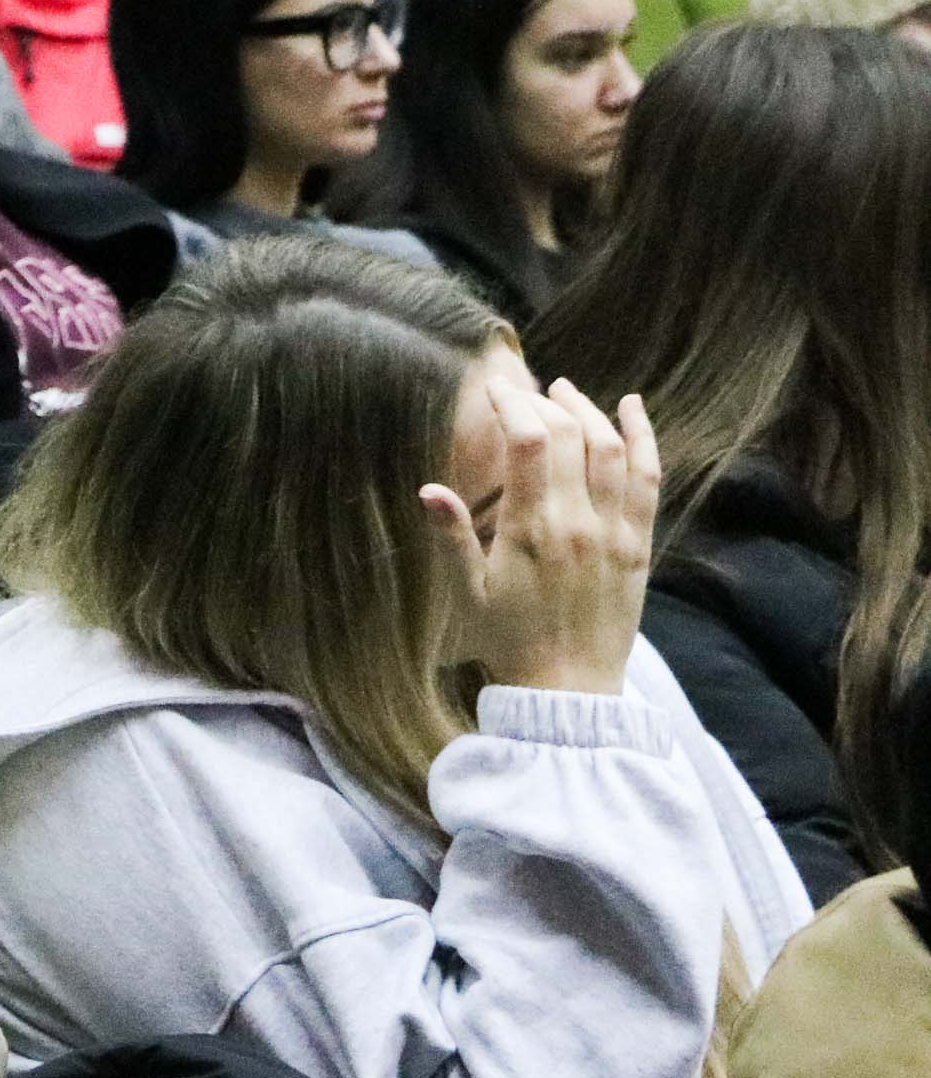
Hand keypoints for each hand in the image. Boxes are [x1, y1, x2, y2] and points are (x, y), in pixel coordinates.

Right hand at [421, 376, 655, 696]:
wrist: (568, 690)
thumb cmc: (508, 642)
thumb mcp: (468, 595)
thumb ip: (452, 539)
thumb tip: (429, 489)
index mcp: (532, 530)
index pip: (528, 442)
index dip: (512, 404)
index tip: (495, 387)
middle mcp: (579, 523)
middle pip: (569, 436)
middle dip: (545, 402)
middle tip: (524, 392)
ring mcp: (615, 532)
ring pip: (611, 448)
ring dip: (589, 411)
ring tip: (566, 392)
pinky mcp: (639, 544)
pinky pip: (648, 478)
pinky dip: (643, 437)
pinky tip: (632, 408)